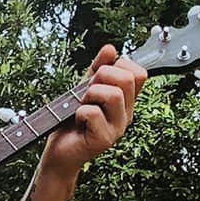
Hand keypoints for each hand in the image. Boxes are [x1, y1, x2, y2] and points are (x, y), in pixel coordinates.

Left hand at [43, 44, 145, 177]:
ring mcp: (117, 129)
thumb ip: (97, 69)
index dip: (120, 65)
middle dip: (102, 76)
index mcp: (126, 101)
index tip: (102, 75)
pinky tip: (77, 120)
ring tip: (82, 105)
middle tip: (87, 91)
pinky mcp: (104, 140)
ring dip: (90, 94)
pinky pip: (93, 112)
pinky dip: (79, 112)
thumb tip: (110, 49)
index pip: (139, 73)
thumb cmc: (72, 121)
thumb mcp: (84, 89)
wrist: (59, 151)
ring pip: (113, 95)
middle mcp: (126, 114)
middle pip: (127, 79)